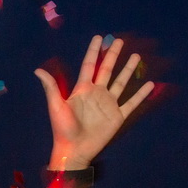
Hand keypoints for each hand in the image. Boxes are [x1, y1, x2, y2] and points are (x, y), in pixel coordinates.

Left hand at [34, 36, 154, 168]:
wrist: (74, 150)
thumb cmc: (62, 129)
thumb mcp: (56, 106)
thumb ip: (51, 87)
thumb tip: (38, 70)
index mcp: (82, 90)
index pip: (90, 65)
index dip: (94, 51)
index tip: (99, 37)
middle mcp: (97, 94)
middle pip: (107, 70)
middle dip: (113, 55)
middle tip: (119, 41)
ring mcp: (108, 104)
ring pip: (121, 82)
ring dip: (128, 69)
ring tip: (136, 56)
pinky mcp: (117, 116)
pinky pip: (131, 103)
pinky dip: (141, 94)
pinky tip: (149, 84)